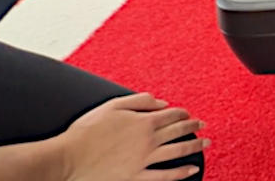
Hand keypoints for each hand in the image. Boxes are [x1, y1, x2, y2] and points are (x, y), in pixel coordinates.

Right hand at [59, 93, 206, 180]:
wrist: (68, 158)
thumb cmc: (87, 131)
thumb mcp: (113, 106)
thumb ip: (140, 101)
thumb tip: (162, 102)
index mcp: (143, 121)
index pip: (172, 114)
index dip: (183, 113)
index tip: (188, 114)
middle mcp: (148, 140)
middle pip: (179, 131)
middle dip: (194, 127)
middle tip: (203, 125)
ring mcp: (144, 160)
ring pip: (178, 152)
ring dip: (195, 146)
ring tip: (206, 143)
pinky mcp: (137, 177)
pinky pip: (165, 176)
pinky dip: (181, 173)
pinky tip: (192, 169)